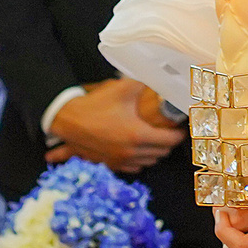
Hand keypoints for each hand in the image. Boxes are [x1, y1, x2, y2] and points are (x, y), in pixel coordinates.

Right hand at [47, 79, 184, 169]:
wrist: (67, 119)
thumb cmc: (95, 104)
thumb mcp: (123, 88)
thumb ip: (145, 83)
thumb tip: (161, 79)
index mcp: (138, 135)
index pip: (168, 141)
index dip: (178, 135)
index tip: (180, 129)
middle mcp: (130, 152)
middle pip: (161, 153)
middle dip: (168, 144)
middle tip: (169, 132)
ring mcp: (119, 161)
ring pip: (147, 163)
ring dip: (155, 153)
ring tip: (156, 141)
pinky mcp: (109, 164)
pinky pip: (132, 168)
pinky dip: (139, 161)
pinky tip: (138, 151)